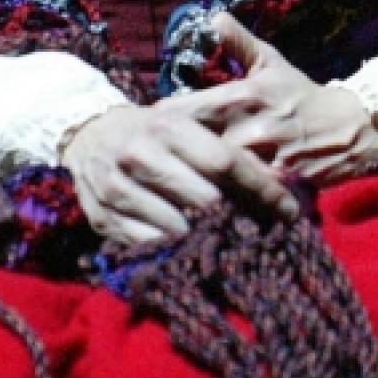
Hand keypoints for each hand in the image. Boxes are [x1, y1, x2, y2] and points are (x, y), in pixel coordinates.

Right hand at [58, 101, 299, 247]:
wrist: (88, 132)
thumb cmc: (154, 132)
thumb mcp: (188, 126)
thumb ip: (227, 150)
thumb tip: (279, 184)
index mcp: (169, 125)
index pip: (225, 161)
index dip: (262, 189)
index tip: (289, 211)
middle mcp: (141, 154)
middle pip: (206, 200)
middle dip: (239, 219)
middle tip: (261, 231)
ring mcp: (118, 187)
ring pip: (179, 228)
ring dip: (207, 240)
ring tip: (227, 242)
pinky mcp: (103, 217)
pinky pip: (150, 246)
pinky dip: (174, 251)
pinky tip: (190, 249)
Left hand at [164, 14, 377, 184]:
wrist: (352, 129)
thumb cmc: (303, 95)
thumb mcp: (272, 63)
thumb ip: (239, 42)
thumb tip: (213, 17)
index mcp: (243, 96)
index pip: (183, 111)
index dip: (160, 122)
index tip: (148, 129)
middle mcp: (249, 128)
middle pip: (190, 148)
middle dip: (170, 154)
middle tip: (150, 160)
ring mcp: (262, 160)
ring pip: (210, 175)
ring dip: (190, 179)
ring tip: (169, 182)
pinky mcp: (274, 186)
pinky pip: (237, 196)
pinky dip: (219, 198)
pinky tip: (203, 201)